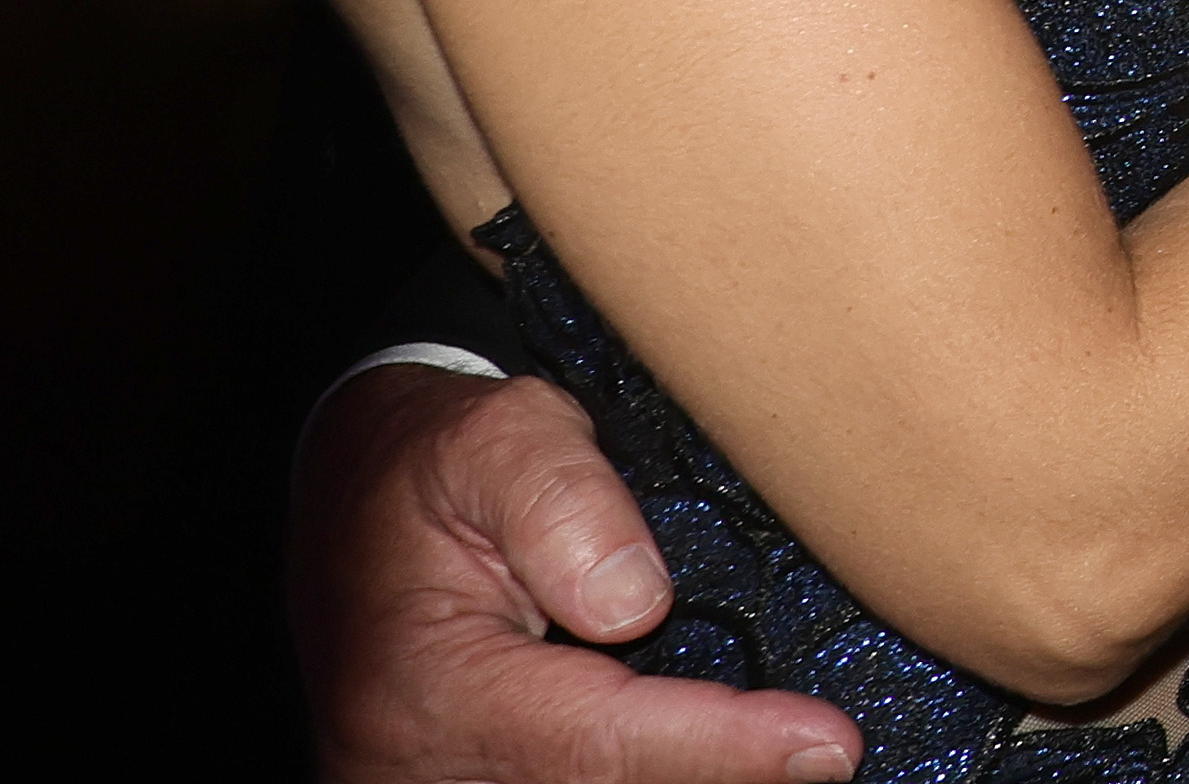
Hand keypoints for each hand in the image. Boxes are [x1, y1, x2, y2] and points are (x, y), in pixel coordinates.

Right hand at [297, 364, 858, 782]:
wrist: (354, 505)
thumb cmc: (435, 467)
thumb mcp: (497, 438)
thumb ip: (565, 504)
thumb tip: (637, 602)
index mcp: (427, 688)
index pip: (595, 740)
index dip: (723, 749)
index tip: (828, 745)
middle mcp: (419, 768)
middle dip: (725, 775)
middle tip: (834, 754)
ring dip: (696, 776)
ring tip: (792, 754)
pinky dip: (657, 772)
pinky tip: (731, 755)